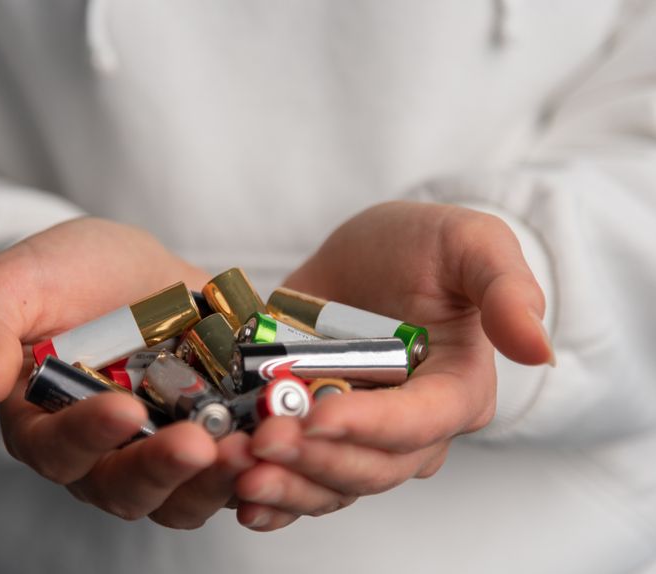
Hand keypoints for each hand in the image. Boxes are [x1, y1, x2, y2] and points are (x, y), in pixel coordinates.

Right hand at [0, 217, 254, 527]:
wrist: (136, 267)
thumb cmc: (69, 273)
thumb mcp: (19, 280)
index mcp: (45, 423)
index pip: (56, 449)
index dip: (87, 436)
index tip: (123, 406)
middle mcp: (102, 453)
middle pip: (124, 490)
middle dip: (162, 471)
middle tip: (199, 444)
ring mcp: (160, 450)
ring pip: (183, 496)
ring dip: (216, 481)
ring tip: (249, 449)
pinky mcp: (211, 438)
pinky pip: (233, 471)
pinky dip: (258, 463)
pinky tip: (282, 437)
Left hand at [231, 201, 553, 530]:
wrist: (365, 253)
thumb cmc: (423, 246)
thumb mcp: (469, 243)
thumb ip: (505, 287)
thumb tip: (538, 346)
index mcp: (456, 389)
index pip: (422, 423)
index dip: (374, 424)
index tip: (321, 412)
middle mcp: (411, 427)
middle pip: (373, 467)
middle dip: (318, 458)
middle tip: (265, 440)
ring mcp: (360, 436)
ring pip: (333, 485)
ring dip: (288, 484)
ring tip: (241, 470)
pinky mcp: (316, 435)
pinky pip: (300, 483)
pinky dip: (272, 496)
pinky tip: (239, 496)